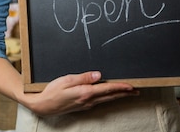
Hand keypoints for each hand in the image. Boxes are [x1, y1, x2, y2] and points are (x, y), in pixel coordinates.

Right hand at [22, 71, 138, 116]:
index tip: (132, 86)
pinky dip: (109, 97)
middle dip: (125, 93)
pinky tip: (110, 94)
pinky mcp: (83, 105)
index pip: (108, 89)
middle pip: (111, 96)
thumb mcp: (67, 79)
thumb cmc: (52, 91)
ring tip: (128, 92)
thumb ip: (84, 77)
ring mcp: (86, 105)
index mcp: (85, 93)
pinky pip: (100, 101)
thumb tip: (98, 75)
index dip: (121, 87)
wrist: (43, 105)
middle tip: (137, 90)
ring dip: (118, 95)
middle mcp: (88, 101)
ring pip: (106, 99)